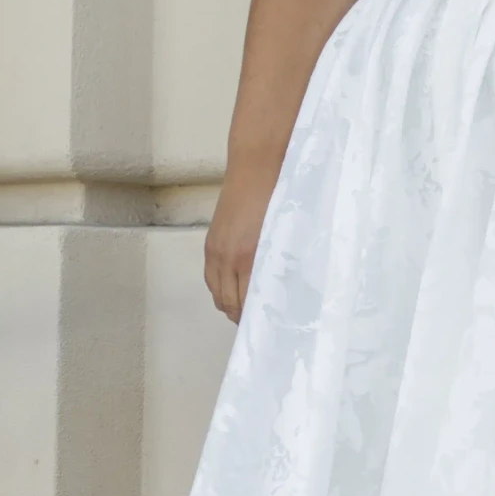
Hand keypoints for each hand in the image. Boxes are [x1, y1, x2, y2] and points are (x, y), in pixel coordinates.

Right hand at [204, 162, 276, 322]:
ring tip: (247, 309)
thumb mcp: (284, 235)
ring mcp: (216, 251)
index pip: (246, 303)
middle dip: (241, 316)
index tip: (268, 328)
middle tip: (259, 322)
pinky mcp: (211, 243)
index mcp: (249, 257)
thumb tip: (279, 289)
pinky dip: (220, 288)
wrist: (256, 167)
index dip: (254, 319)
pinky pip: (210, 277)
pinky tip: (234, 289)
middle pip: (228, 303)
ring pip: (216, 293)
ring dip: (229, 304)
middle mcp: (227, 258)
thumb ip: (277, 263)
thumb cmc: (280, 198)